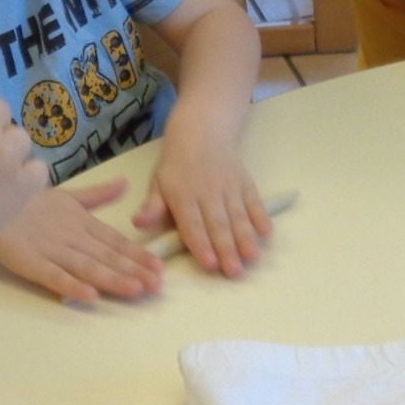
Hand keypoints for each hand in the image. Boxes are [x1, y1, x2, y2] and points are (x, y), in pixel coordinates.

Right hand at [0, 179, 162, 303]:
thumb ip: (97, 195)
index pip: (114, 240)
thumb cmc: (27, 200)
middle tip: (158, 284)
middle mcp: (71, 235)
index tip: (159, 267)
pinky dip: (72, 285)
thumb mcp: (67, 194)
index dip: (137, 254)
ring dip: (112, 278)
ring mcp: (51, 249)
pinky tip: (91, 295)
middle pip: (106, 255)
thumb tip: (125, 183)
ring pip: (87, 266)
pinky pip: (53, 275)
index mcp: (81, 220)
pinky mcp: (30, 262)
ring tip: (136, 289)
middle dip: (133, 270)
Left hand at [136, 137, 269, 278]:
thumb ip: (152, 206)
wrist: (201, 132)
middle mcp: (208, 192)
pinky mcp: (245, 182)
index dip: (201, 244)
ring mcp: (229, 187)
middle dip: (227, 249)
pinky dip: (261, 215)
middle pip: (218, 224)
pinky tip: (266, 232)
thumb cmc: (176, 166)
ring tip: (251, 257)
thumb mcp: (158, 182)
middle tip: (234, 272)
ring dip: (246, 237)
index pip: (192, 223)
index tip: (209, 263)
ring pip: (238, 215)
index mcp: (183, 195)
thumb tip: (138, 223)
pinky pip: (254, 200)